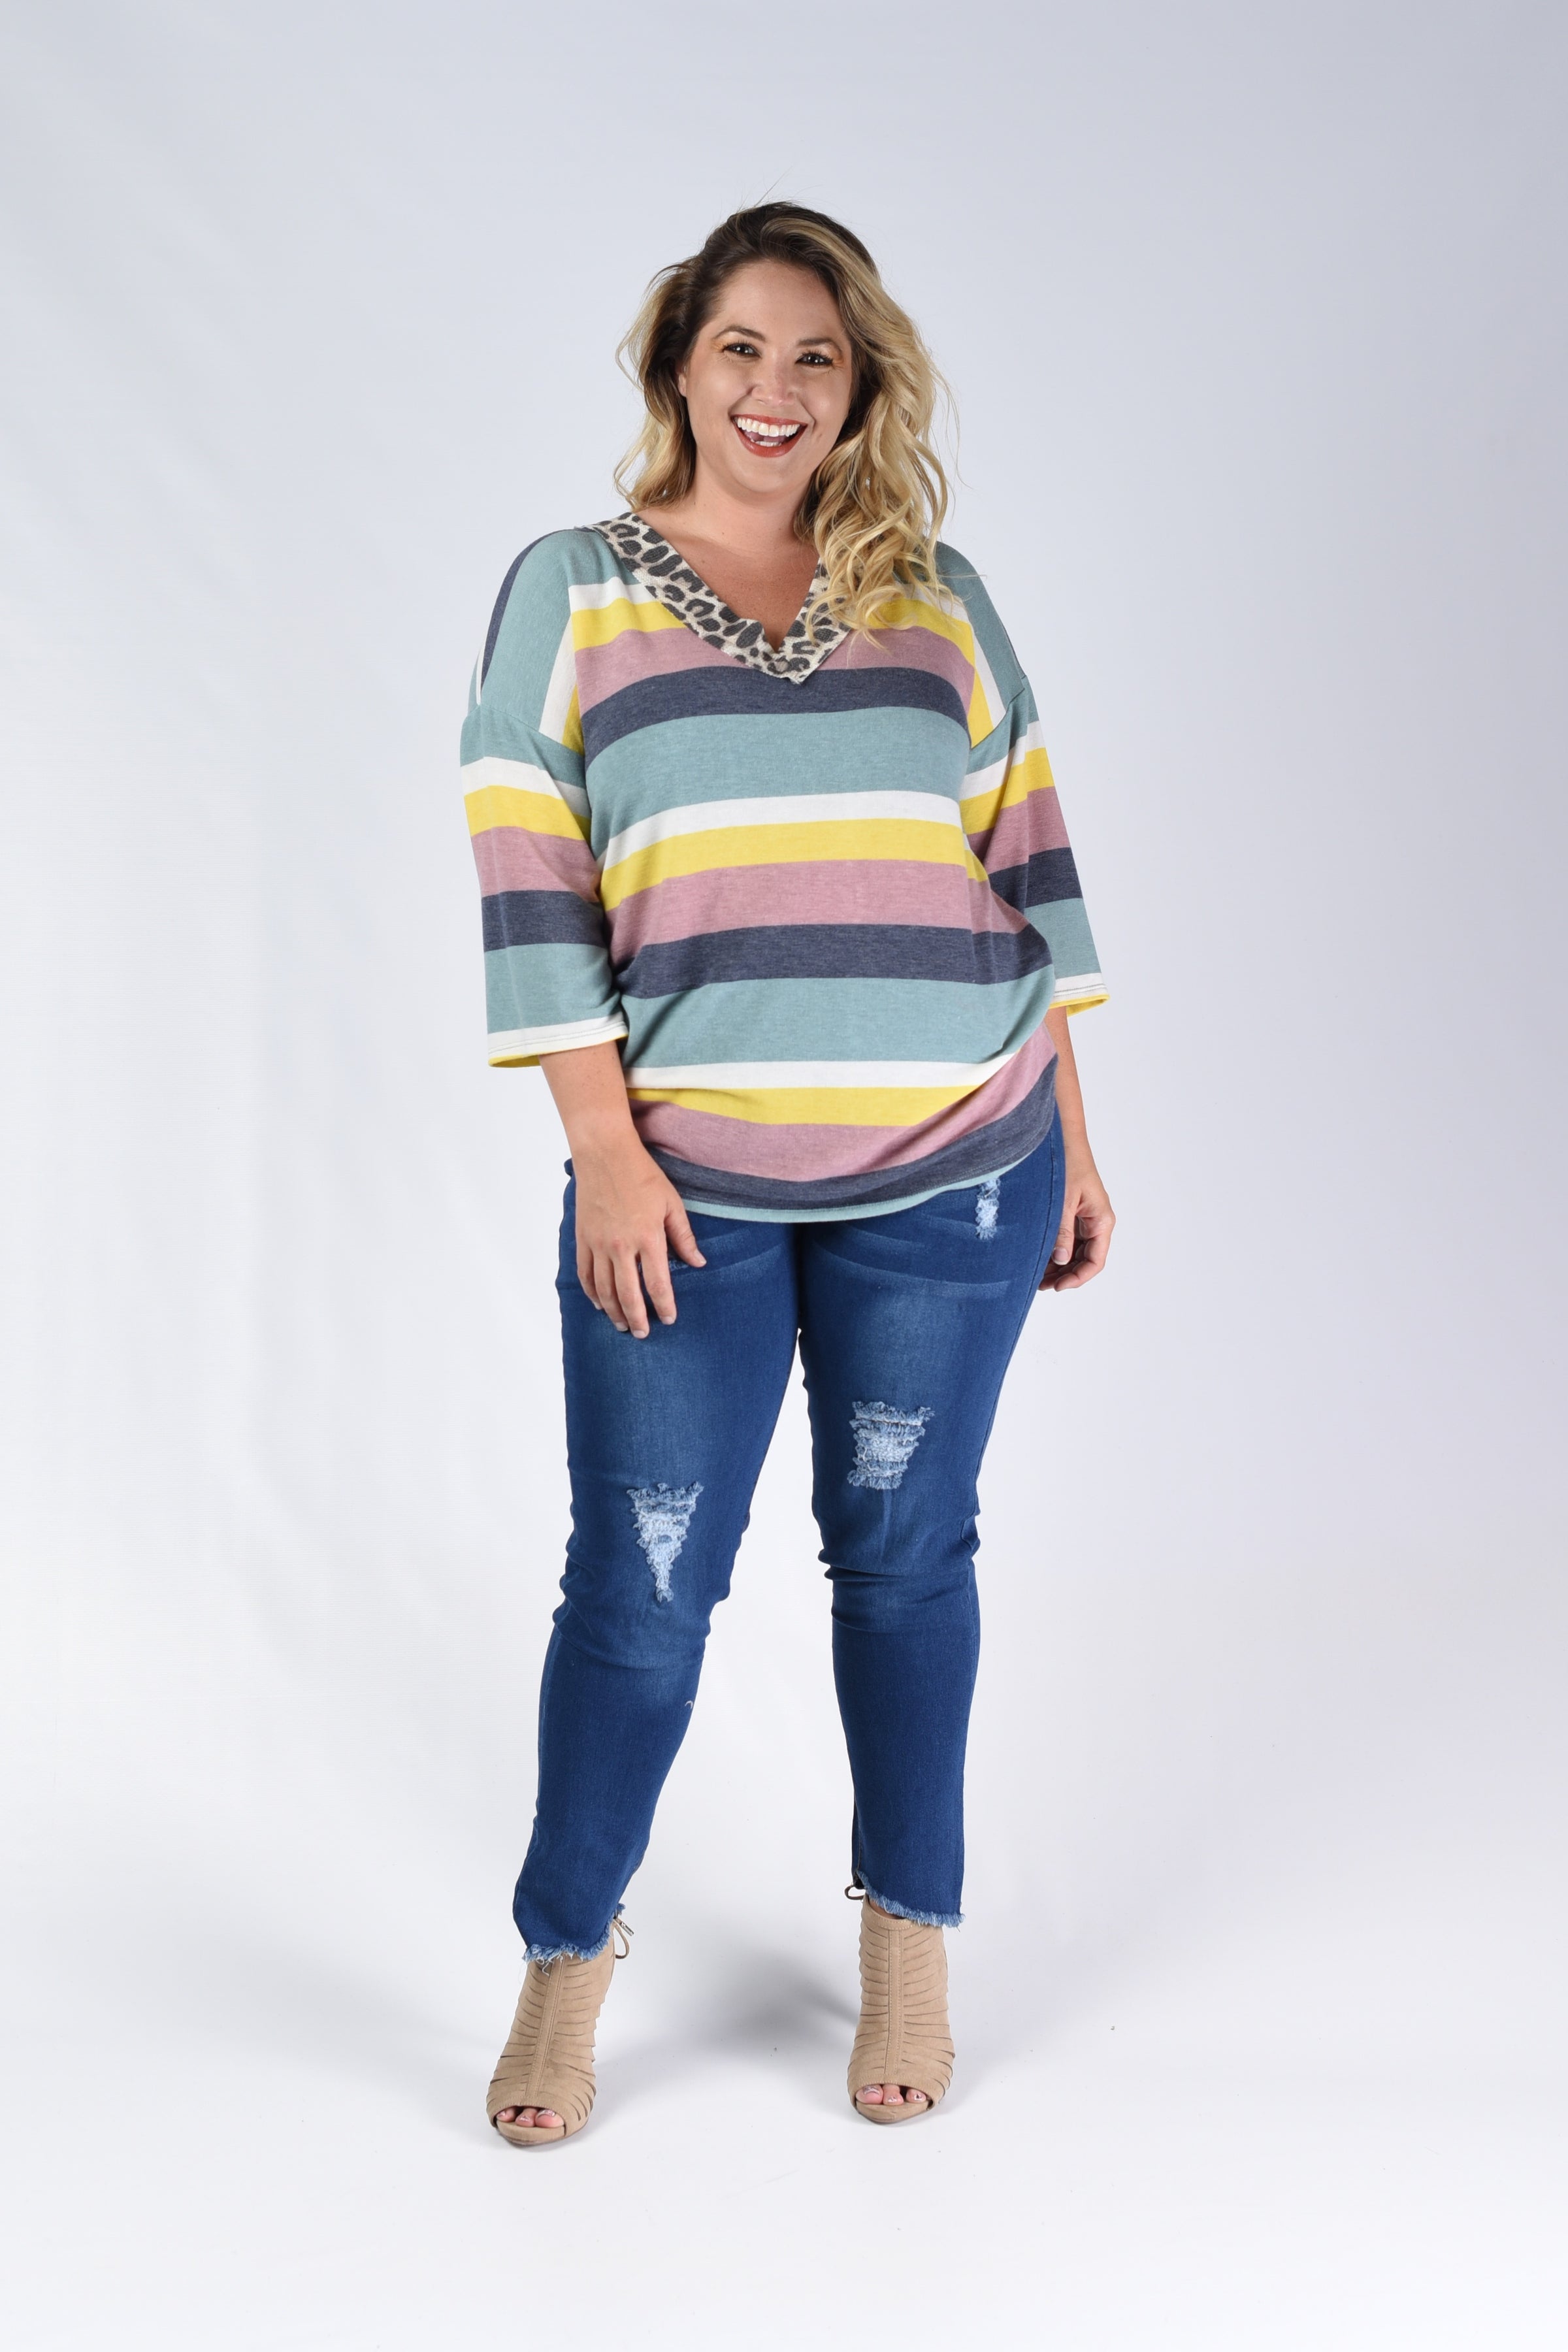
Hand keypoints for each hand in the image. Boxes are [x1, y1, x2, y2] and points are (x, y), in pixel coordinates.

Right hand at [572, 1134, 705, 1336]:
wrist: (605, 1155)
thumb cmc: (642, 1175)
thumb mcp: (672, 1203)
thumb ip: (683, 1237)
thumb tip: (698, 1263)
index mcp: (648, 1239)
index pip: (657, 1284)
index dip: (665, 1306)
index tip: (669, 1319)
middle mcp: (621, 1247)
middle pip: (628, 1295)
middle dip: (637, 1319)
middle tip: (643, 1334)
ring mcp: (599, 1244)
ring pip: (604, 1290)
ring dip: (614, 1312)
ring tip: (622, 1325)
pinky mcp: (583, 1239)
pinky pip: (585, 1274)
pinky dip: (592, 1293)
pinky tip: (599, 1304)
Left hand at [1039, 1144, 1114, 1291]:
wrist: (1061, 1136)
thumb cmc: (1067, 1163)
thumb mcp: (1063, 1201)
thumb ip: (1062, 1232)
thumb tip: (1061, 1261)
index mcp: (1101, 1220)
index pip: (1095, 1261)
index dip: (1078, 1278)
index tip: (1057, 1287)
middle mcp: (1095, 1222)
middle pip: (1084, 1259)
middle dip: (1064, 1275)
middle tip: (1039, 1285)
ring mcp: (1083, 1218)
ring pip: (1073, 1251)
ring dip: (1057, 1265)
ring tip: (1035, 1275)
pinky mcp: (1071, 1212)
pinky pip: (1066, 1238)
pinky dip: (1053, 1249)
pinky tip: (1037, 1257)